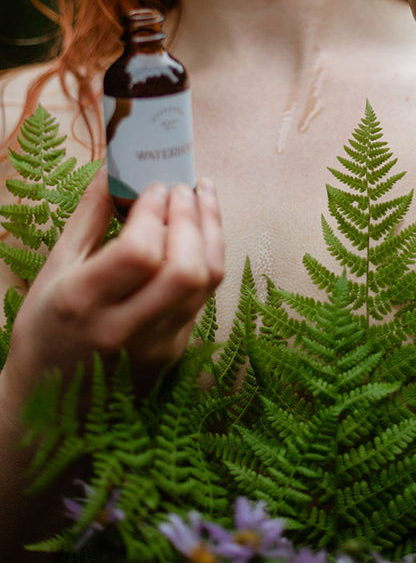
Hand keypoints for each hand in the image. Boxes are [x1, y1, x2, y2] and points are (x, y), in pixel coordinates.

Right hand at [3, 170, 223, 400]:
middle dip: (192, 217)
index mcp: (83, 303)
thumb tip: (116, 168)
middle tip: (183, 187)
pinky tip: (198, 232)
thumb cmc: (46, 327)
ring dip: (211, 231)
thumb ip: (90, 216)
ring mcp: (155, 346)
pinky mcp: (174, 352)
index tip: (154, 186)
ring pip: (207, 282)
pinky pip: (203, 296)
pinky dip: (207, 256)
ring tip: (201, 198)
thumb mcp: (55, 268)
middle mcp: (122, 329)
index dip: (155, 211)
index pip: (140, 252)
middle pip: (186, 270)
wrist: (51, 407)